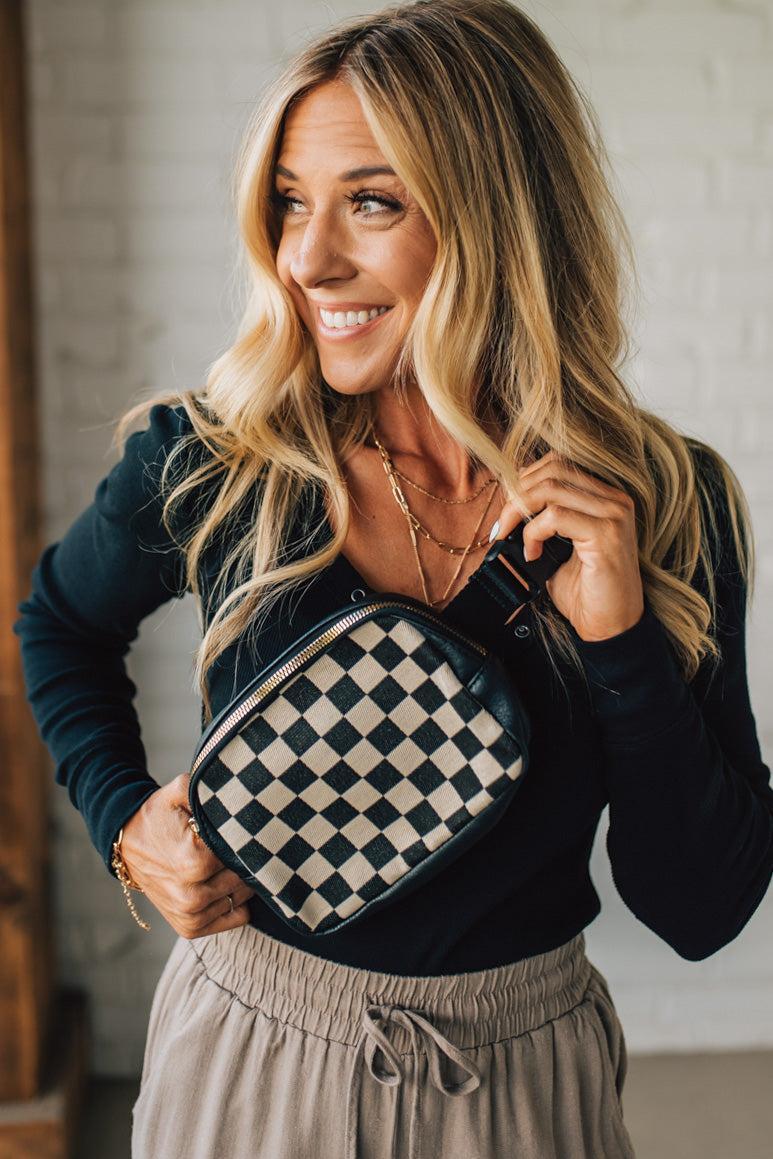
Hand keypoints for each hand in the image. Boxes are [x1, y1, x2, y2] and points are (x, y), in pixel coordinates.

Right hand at [120, 772, 256, 938]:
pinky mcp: (188, 928)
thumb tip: (238, 797)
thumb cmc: (158, 816)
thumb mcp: (180, 791)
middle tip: (233, 846)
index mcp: (193, 862)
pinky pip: (235, 918)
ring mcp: (189, 915)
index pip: (242, 855)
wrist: (127, 842)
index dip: (245, 841)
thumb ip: (210, 789)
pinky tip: (223, 884)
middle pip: (244, 878)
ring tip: (223, 863)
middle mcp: (190, 896)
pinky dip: (235, 902)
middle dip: (244, 861)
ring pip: (242, 898)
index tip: (239, 831)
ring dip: (241, 882)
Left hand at [494, 451, 644, 641]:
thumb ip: (541, 520)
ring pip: (550, 488)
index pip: (558, 465)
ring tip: (510, 537)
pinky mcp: (607, 533)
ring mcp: (613, 514)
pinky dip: (533, 533)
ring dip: (518, 512)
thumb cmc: (585, 590)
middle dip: (516, 495)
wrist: (611, 626)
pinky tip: (532, 554)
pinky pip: (555, 516)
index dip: (524, 481)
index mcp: (605, 497)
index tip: (507, 511)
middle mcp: (614, 499)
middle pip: (552, 469)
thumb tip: (509, 504)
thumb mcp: (557, 547)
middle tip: (501, 526)